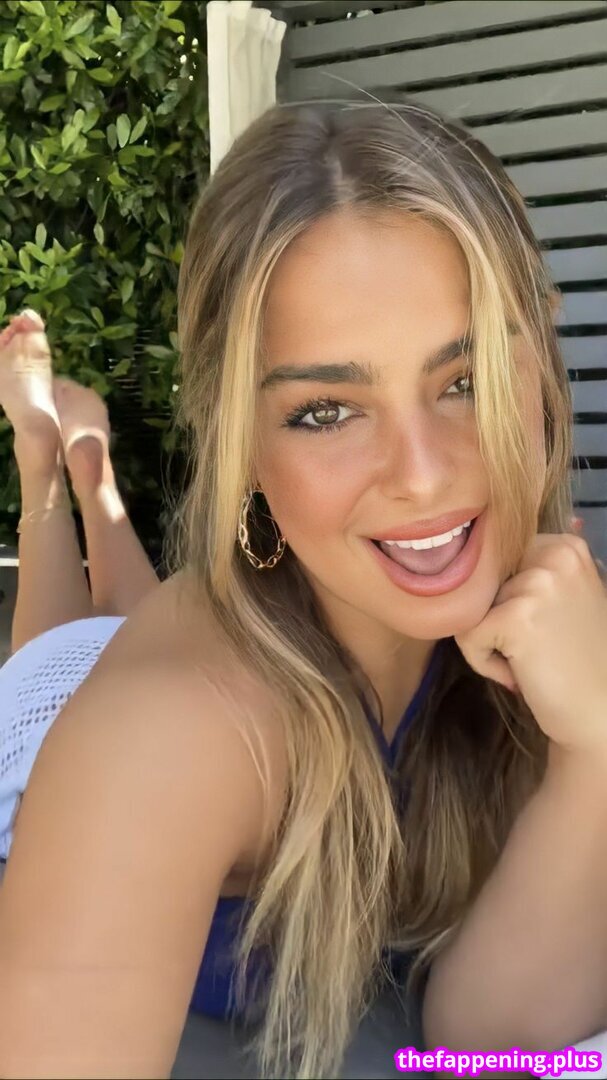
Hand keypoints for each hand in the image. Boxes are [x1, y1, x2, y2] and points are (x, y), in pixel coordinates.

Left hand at [454, 523, 606, 751]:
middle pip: (480, 580)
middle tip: (534, 649)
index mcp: (566, 545)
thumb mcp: (564, 599)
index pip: (497, 559)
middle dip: (493, 619)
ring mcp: (537, 584)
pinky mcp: (516, 617)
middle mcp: (555, 555)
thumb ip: (532, 571)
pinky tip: (519, 676)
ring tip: (528, 661)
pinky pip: (466, 635)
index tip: (539, 628)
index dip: (505, 598)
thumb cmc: (576, 660)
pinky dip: (483, 663)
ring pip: (469, 607)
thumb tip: (485, 534)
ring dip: (489, 642)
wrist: (599, 715)